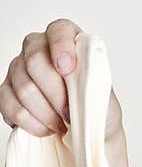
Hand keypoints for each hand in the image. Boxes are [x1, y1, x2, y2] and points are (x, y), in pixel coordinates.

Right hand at [0, 20, 123, 141]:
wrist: (89, 135)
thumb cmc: (97, 113)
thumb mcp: (106, 98)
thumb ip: (93, 83)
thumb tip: (76, 78)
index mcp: (67, 42)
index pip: (59, 31)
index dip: (61, 47)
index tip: (67, 69)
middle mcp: (39, 49)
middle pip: (34, 60)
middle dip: (56, 94)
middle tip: (70, 113)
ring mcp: (19, 68)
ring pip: (24, 88)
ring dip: (47, 114)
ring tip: (62, 124)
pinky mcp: (7, 92)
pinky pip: (10, 106)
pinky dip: (32, 124)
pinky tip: (46, 128)